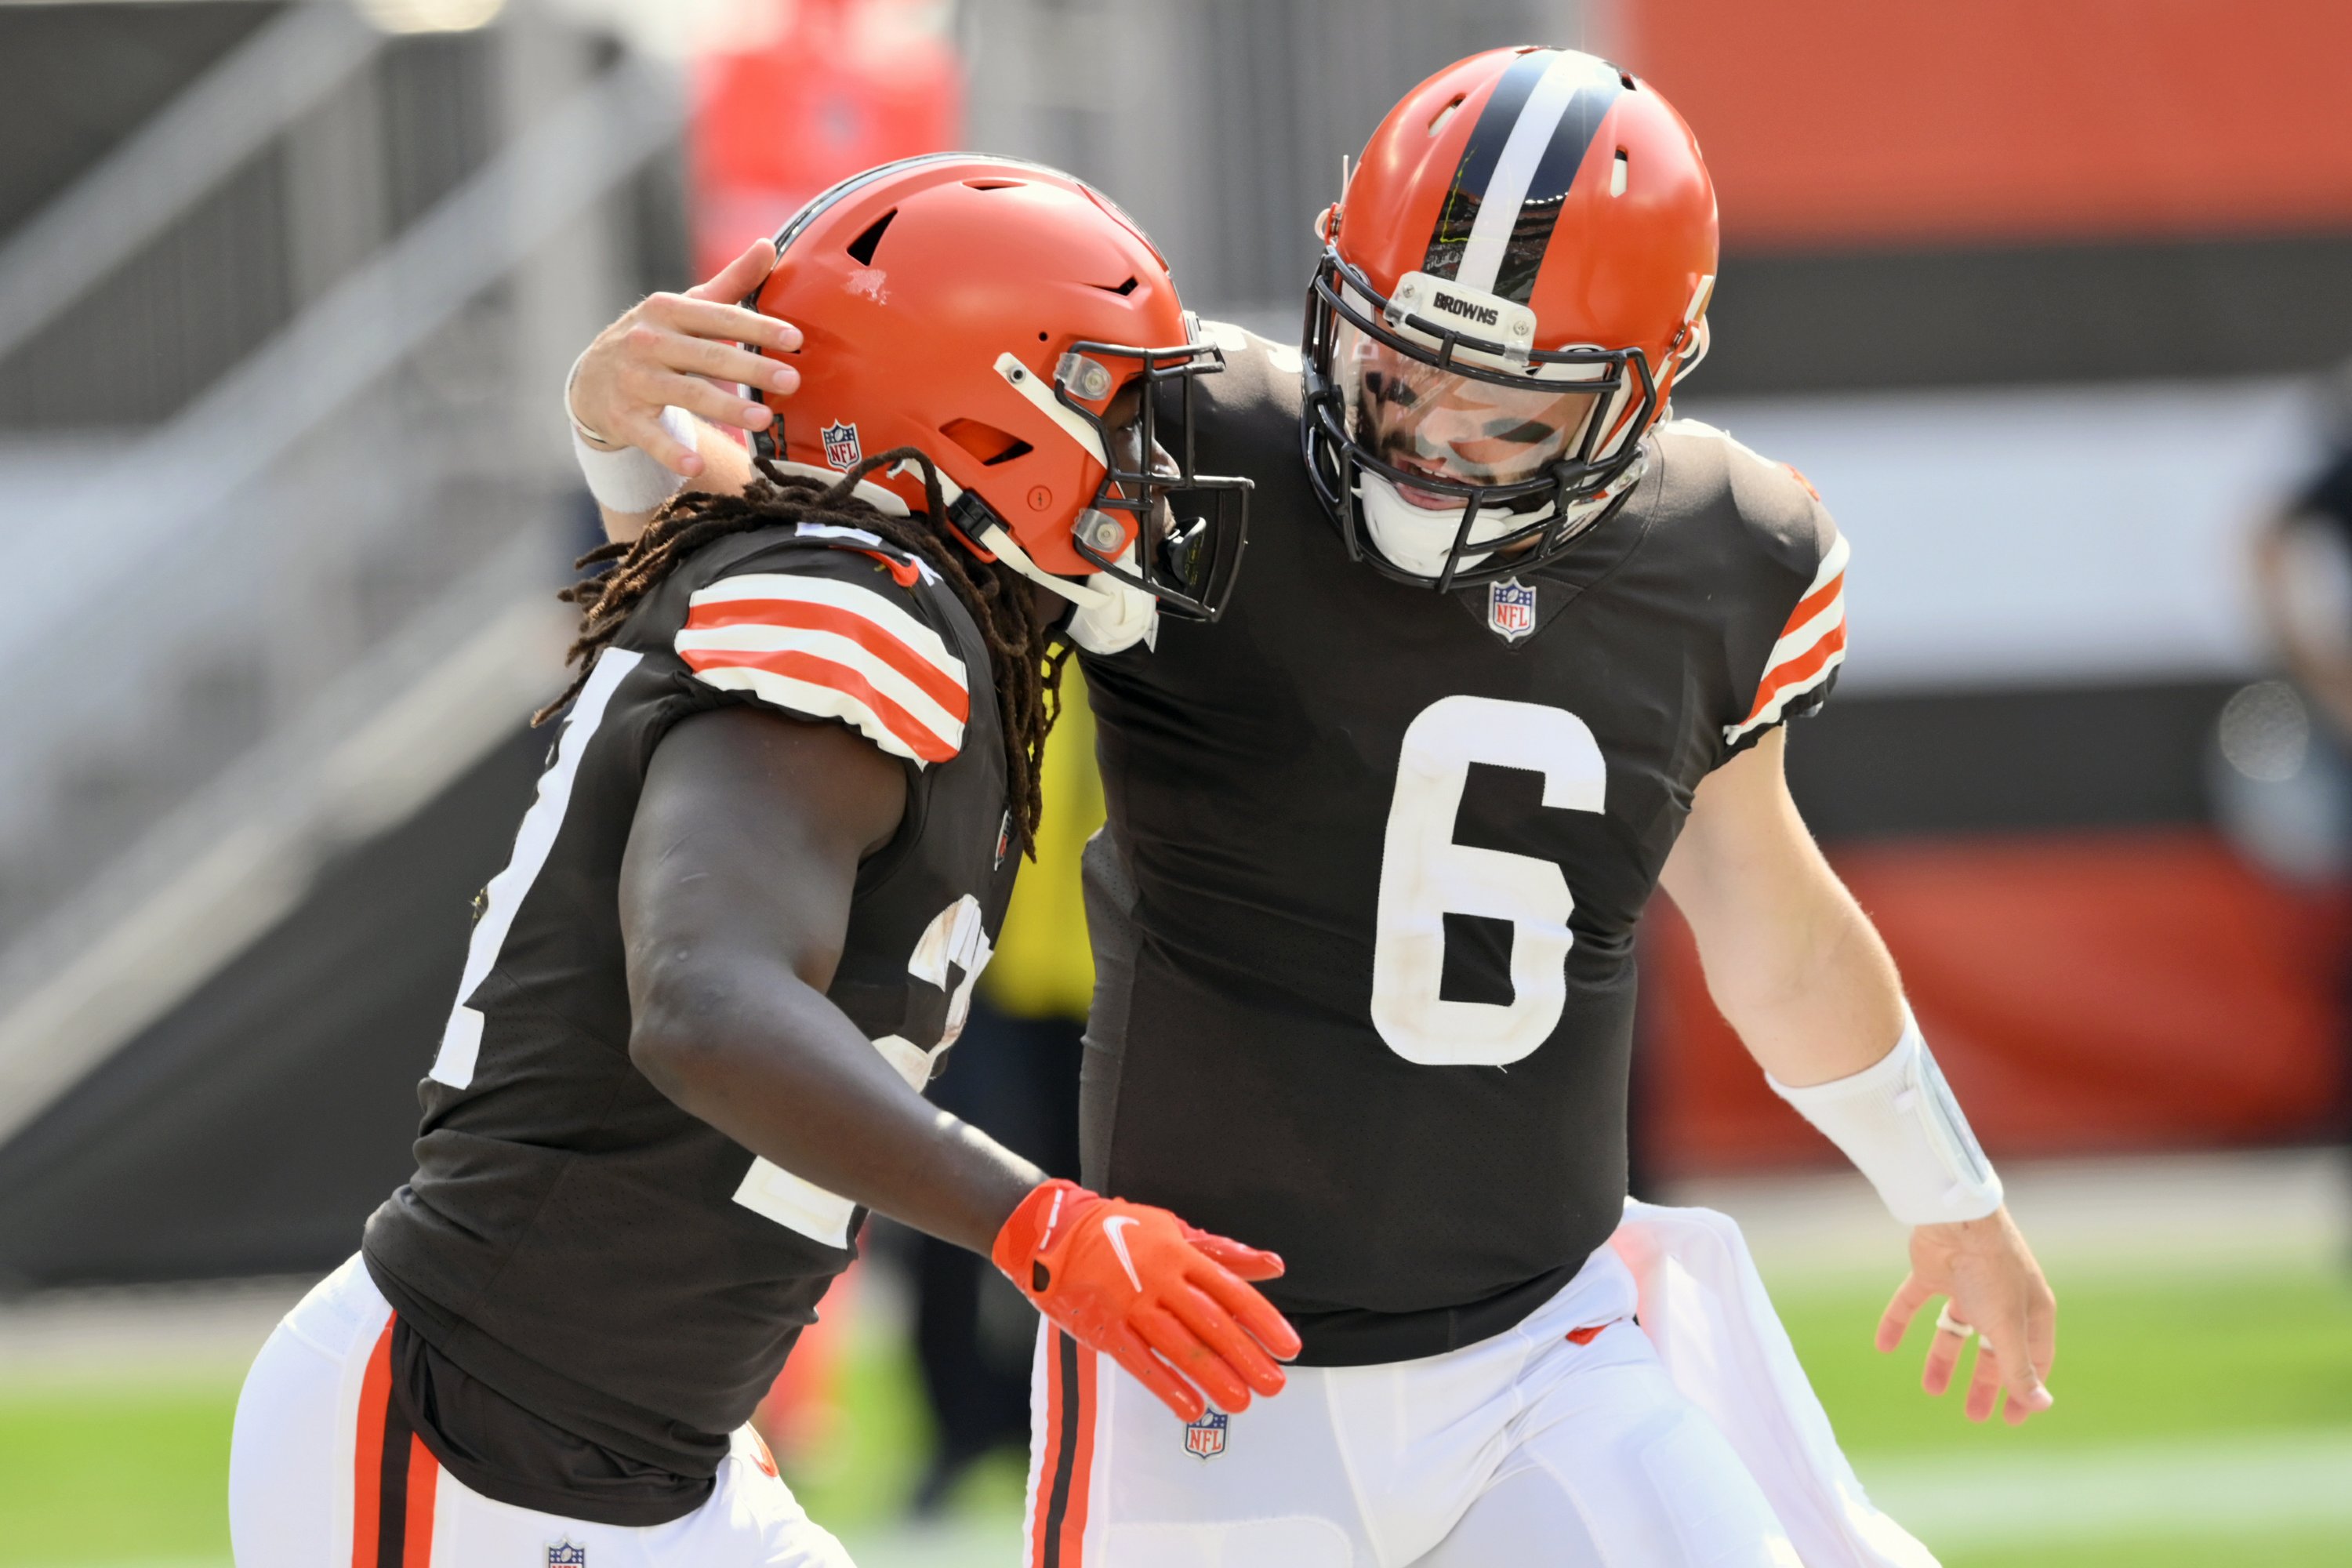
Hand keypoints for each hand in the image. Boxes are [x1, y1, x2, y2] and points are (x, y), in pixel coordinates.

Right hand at [568, 238, 802, 476]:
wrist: (590, 381)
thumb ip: (729, 283)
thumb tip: (768, 245)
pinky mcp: (624, 418)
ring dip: (725, 407)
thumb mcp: (684, 308)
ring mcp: (634, 380)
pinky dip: (670, 451)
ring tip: (763, 419)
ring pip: (686, 394)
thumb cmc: (654, 341)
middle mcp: (648, 342)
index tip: (795, 338)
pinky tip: (695, 465)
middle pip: (707, 356)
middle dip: (750, 368)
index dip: (757, 326)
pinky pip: (650, 436)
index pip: (720, 317)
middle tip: (791, 379)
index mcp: (668, 311)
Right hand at [994, 1179, 1301, 1421]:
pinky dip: (1166, 1385)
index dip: (1263, 1320)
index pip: (1230, 1291)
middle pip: (1210, 1323)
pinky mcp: (1103, 1327)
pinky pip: (1139, 1361)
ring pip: (1178, 1346)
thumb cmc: (1122, 1231)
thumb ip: (1226, 1253)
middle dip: (1245, 1357)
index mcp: (1180, 1253)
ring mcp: (1130, 1304)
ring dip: (1212, 1377)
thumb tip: (1274, 1266)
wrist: (1054, 1232)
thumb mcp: (1175, 1231)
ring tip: (1241, 1402)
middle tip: (1274, 1385)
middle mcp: (1159, 1278)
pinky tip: (1190, 1406)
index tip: (1289, 1347)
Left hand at [1877, 1205, 2056, 1424]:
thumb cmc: (1992, 1271)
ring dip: (1942, 1358)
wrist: (1956, 1219)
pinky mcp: (1931, 1272)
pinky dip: (1898, 1322)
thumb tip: (2042, 1406)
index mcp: (2030, 1310)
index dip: (2024, 1389)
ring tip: (1930, 1389)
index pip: (2034, 1358)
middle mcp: (2000, 1298)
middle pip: (1993, 1348)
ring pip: (1954, 1329)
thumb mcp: (2007, 1327)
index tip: (2009, 1420)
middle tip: (1972, 1415)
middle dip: (1984, 1382)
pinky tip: (1883, 1346)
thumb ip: (2019, 1367)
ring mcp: (1965, 1284)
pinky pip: (1911, 1303)